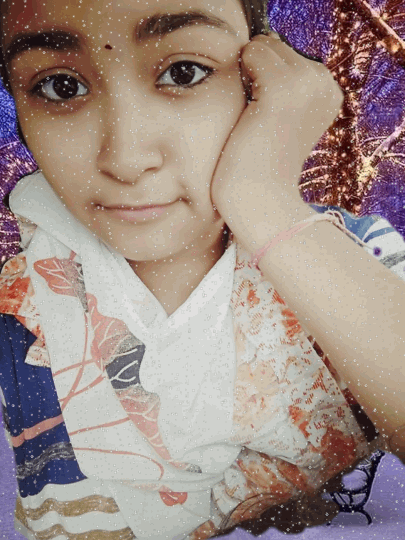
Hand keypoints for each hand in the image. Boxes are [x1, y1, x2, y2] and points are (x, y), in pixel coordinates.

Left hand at [211, 33, 343, 249]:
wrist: (263, 201)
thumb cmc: (264, 164)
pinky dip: (242, 75)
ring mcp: (305, 84)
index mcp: (329, 90)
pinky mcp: (281, 90)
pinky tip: (248, 111)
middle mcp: (324, 82)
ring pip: (263, 46)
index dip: (267, 79)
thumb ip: (283, 89)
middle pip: (274, 46)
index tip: (269, 116)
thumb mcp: (285, 121)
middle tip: (258, 118)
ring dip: (248, 74)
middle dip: (259, 73)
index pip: (286, 55)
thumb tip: (256, 59)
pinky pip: (252, 54)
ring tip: (254, 117)